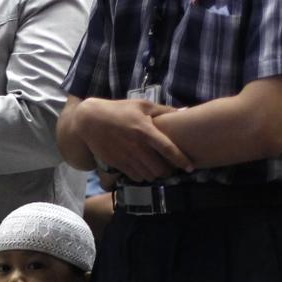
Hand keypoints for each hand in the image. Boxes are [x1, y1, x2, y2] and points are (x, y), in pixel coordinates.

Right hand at [71, 98, 192, 181]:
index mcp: (145, 131)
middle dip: (168, 171)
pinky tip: (144, 170)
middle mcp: (136, 146)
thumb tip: (183, 112)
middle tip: (171, 168)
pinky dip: (142, 176)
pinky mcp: (117, 163)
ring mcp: (126, 157)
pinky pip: (135, 176)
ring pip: (148, 175)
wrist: (91, 121)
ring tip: (158, 169)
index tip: (190, 168)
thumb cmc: (119, 110)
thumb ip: (163, 110)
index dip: (181, 160)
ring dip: (155, 175)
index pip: (167, 149)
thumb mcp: (142, 105)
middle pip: (159, 168)